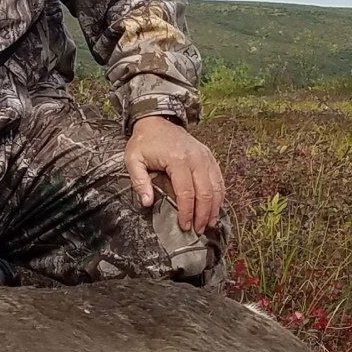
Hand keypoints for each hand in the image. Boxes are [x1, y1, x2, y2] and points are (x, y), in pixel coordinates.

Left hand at [123, 115, 224, 233]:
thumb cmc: (144, 142)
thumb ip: (139, 181)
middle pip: (205, 192)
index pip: (186, 192)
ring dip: (214, 207)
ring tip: (210, 223)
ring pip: (216, 187)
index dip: (186, 211)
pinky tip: (215, 207)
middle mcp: (196, 158)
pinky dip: (219, 195)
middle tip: (199, 230)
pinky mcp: (209, 156)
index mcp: (177, 160)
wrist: (156, 121)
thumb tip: (147, 203)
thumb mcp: (133, 159)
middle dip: (203, 214)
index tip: (184, 226)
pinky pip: (219, 179)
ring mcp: (205, 157)